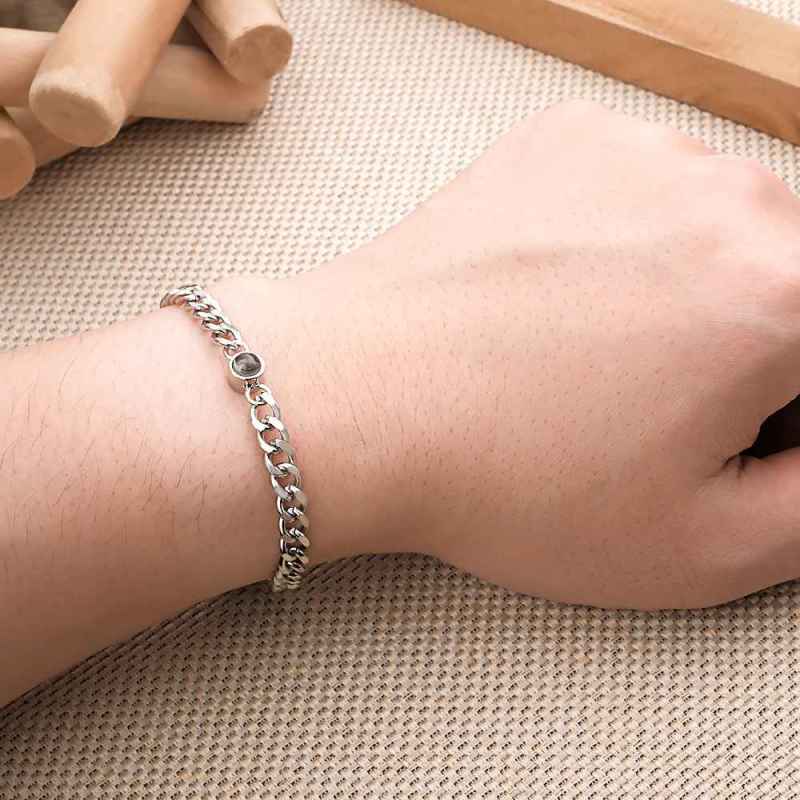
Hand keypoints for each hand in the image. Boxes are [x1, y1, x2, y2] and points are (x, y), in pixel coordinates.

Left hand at [220, 101, 799, 610]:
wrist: (357, 400)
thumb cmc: (508, 479)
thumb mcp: (702, 548)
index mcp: (784, 293)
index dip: (780, 415)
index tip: (724, 440)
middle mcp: (727, 195)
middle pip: (785, 285)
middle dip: (747, 352)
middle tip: (649, 411)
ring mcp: (640, 152)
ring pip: (718, 233)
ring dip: (687, 293)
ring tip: (589, 359)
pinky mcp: (568, 140)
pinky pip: (641, 195)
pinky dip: (622, 246)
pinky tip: (556, 303)